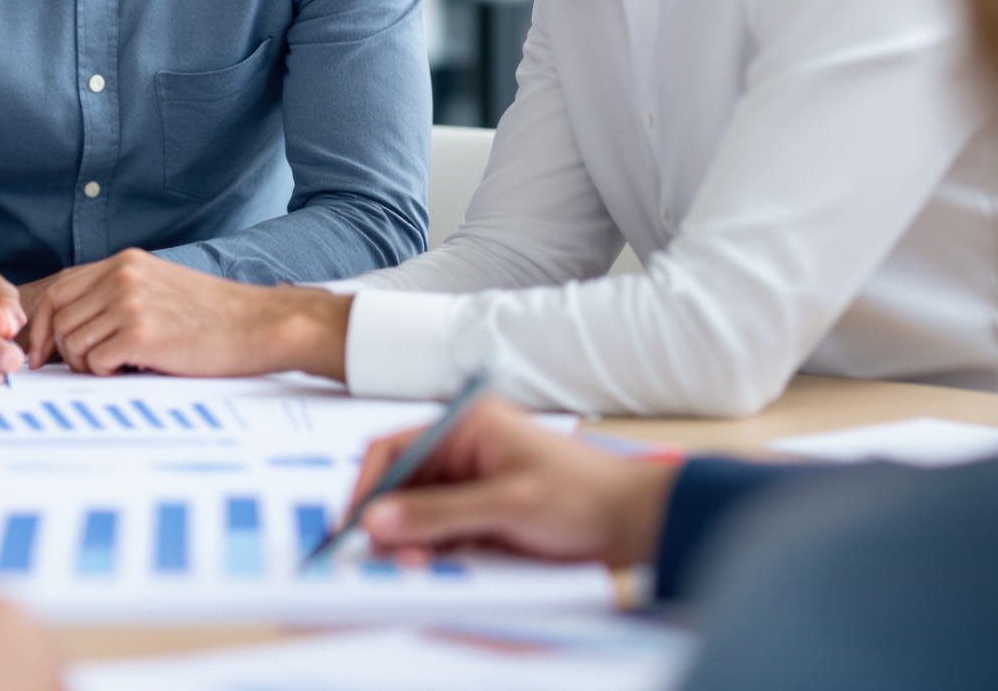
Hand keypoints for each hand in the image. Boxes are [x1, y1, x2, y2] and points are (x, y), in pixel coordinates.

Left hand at [21, 248, 349, 379]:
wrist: (261, 325)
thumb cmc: (216, 316)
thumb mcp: (161, 286)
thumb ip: (119, 293)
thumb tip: (75, 324)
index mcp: (124, 263)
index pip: (59, 289)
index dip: (40, 323)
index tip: (40, 351)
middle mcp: (121, 277)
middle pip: (57, 315)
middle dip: (54, 348)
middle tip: (69, 370)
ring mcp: (129, 303)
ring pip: (72, 341)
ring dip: (84, 364)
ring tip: (113, 369)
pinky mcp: (141, 333)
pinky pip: (95, 361)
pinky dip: (103, 373)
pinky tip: (129, 371)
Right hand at [350, 397, 679, 566]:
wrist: (639, 528)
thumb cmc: (587, 497)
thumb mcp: (510, 504)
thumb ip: (441, 514)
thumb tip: (381, 520)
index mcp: (465, 427)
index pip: (394, 448)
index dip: (369, 486)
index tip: (357, 523)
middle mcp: (461, 454)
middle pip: (401, 486)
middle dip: (389, 521)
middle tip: (385, 556)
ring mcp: (470, 488)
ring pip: (416, 516)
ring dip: (410, 542)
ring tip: (416, 568)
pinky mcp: (480, 519)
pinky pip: (439, 537)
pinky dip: (431, 554)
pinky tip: (434, 569)